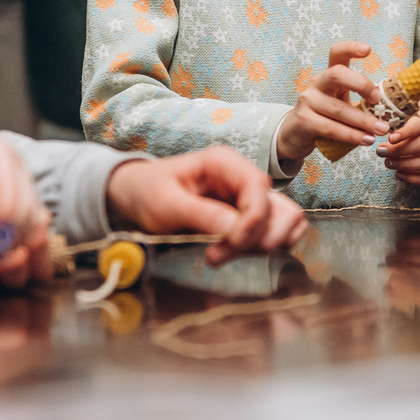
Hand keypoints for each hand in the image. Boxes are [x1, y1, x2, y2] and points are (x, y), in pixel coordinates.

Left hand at [105, 148, 307, 265]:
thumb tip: (236, 230)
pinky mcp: (246, 219)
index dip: (254, 220)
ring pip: (283, 223)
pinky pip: (272, 234)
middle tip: (220, 255)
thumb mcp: (166, 203)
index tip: (232, 244)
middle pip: (279, 208)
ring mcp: (247, 200)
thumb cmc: (148, 192)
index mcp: (224, 163)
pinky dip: (260, 249)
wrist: (136, 198)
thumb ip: (202, 214)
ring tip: (222, 256)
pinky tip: (231, 255)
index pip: (258, 187)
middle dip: (260, 237)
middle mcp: (242, 178)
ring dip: (261, 246)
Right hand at [276, 41, 386, 161]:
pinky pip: (331, 128)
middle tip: (378, 100)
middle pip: (337, 74)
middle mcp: (316, 83)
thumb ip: (360, 101)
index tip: (368, 49)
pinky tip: (366, 140)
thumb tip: (393, 105)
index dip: (351, 48)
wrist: (295, 134)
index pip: (337, 53)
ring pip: (338, 109)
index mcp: (329, 76)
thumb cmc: (325, 116)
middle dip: (361, 84)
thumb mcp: (341, 102)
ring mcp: (308, 101)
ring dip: (363, 121)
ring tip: (382, 130)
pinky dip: (351, 135)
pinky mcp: (304, 121)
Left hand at [378, 100, 419, 185]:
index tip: (390, 138)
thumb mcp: (404, 112)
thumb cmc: (411, 120)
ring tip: (389, 163)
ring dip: (407, 165)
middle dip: (401, 151)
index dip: (407, 131)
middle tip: (382, 152)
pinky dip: (415, 178)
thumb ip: (392, 116)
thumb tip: (376, 124)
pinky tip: (399, 174)